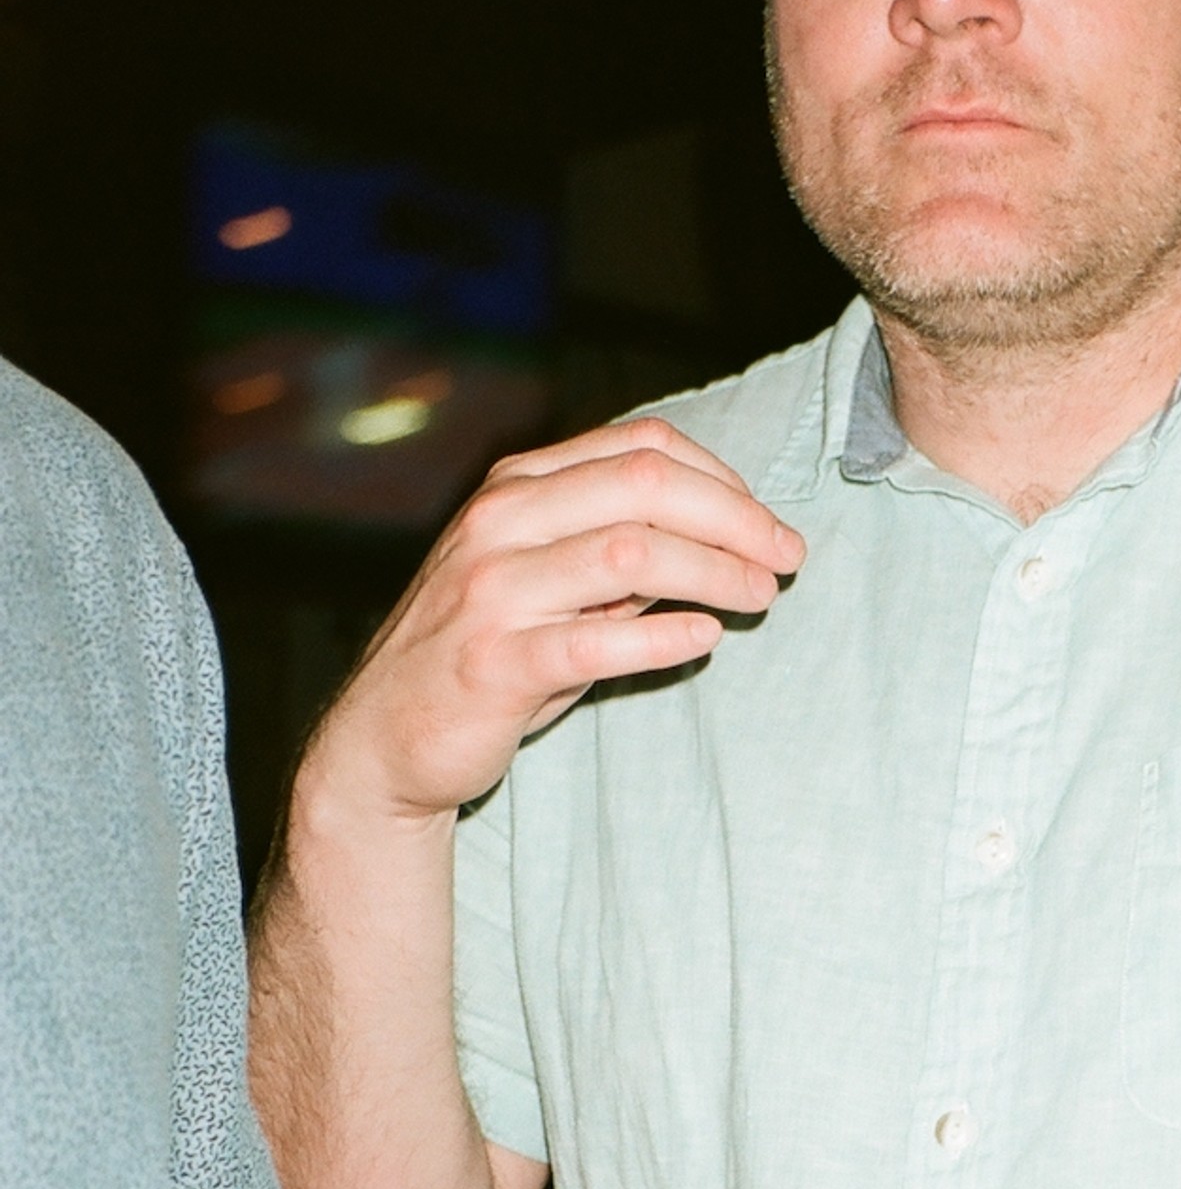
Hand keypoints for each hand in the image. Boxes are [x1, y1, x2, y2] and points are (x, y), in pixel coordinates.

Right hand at [307, 419, 803, 826]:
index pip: (640, 447)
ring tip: (760, 597)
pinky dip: (664, 636)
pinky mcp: (495, 663)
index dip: (722, 479)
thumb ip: (617, 551)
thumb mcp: (546, 582)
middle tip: (787, 558)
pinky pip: (597, 639)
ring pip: (632, 552)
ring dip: (715, 572)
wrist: (385, 741)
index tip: (767, 523)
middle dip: (736, 518)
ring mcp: (492, 591)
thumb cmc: (486, 654)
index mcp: (516, 488)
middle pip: (645, 485)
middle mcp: (499, 524)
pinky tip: (705, 638)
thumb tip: (725, 536)